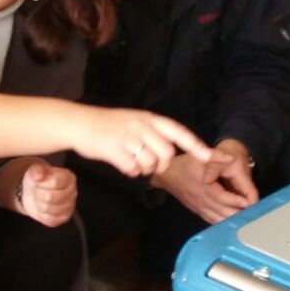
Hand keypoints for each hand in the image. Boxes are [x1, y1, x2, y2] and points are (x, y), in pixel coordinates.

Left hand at [13, 161, 76, 227]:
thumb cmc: (38, 179)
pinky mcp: (64, 218)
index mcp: (68, 177)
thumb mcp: (35, 170)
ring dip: (38, 204)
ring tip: (40, 198)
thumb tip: (38, 176)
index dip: (42, 183)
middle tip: (37, 191)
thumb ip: (36, 170)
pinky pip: (49, 219)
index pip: (55, 182)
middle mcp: (73, 192)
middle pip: (50, 197)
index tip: (39, 181)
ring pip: (48, 209)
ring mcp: (70, 206)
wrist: (34, 192)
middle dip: (38, 194)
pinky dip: (41, 214)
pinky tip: (42, 207)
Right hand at [71, 105, 215, 178]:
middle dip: (162, 165)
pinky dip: (130, 172)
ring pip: (150, 163)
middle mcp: (141, 126)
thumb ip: (152, 133)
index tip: (209, 156)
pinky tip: (122, 165)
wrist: (79, 123)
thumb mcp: (134, 121)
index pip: (178, 132)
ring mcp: (128, 137)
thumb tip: (167, 154)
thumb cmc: (108, 125)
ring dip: (143, 169)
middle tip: (150, 165)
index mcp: (149, 118)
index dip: (195, 145)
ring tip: (132, 162)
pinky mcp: (115, 150)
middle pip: (166, 153)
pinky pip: (132, 169)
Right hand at [154, 142, 255, 223]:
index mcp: (203, 187)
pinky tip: (233, 222)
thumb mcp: (200, 155)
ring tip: (247, 217)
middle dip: (239, 213)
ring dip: (233, 220)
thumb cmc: (184, 164)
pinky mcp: (198, 211)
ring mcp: (199, 208)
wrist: (167, 175)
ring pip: (218, 220)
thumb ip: (216, 155)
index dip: (236, 200)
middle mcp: (201, 201)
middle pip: (223, 212)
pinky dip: (224, 223)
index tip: (249, 201)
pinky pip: (212, 221)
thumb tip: (231, 157)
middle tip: (253, 212)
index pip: (222, 198)